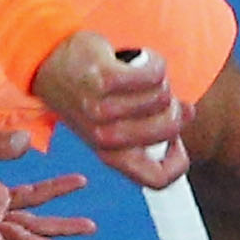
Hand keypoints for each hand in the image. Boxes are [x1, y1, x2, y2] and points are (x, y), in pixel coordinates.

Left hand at [32, 33, 188, 186]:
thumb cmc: (92, 92)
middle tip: (161, 96)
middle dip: (174, 108)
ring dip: (160, 82)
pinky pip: (152, 75)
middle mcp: (104, 138)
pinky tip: (144, 59)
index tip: (175, 139)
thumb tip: (188, 114)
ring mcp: (101, 110)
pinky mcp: (102, 80)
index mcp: (111, 155)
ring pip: (161, 97)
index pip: (157, 180)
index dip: (179, 161)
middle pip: (167, 129)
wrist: (51, 64)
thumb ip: (152, 123)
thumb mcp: (119, 119)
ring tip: (143, 76)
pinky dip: (155, 63)